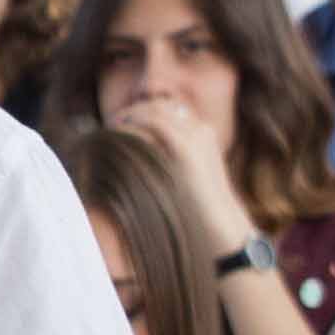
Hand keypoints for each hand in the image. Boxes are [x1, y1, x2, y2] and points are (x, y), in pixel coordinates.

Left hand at [106, 90, 251, 242]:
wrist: (221, 228)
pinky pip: (151, 124)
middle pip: (161, 107)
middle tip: (116, 120)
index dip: (147, 112)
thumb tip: (145, 156)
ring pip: (154, 111)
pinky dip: (133, 125)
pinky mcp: (184, 147)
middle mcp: (200, 130)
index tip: (128, 120)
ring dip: (130, 116)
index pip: (171, 110)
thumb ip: (172, 162)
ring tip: (112, 125)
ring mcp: (194, 137)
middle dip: (136, 111)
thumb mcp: (189, 179)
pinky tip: (117, 132)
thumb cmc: (201, 212)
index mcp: (204, 135)